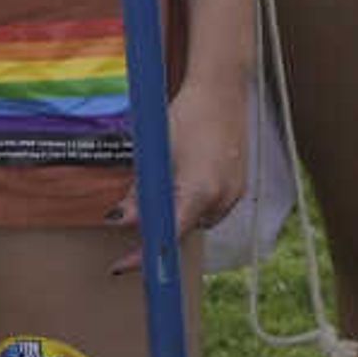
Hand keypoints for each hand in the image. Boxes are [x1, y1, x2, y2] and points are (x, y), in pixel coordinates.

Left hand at [110, 68, 251, 273]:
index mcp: (200, 191)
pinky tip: (185, 179)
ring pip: (196, 220)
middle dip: (158, 227)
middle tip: (137, 212)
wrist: (222, 91)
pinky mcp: (239, 186)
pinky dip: (193, 202)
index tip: (122, 266)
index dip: (144, 255)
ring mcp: (234, 193)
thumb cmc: (187, 115)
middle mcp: (222, 197)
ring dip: (177, 213)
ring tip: (165, 184)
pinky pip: (211, 208)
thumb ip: (140, 193)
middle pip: (182, 231)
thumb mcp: (156, 153)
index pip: (169, 237)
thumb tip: (118, 220)